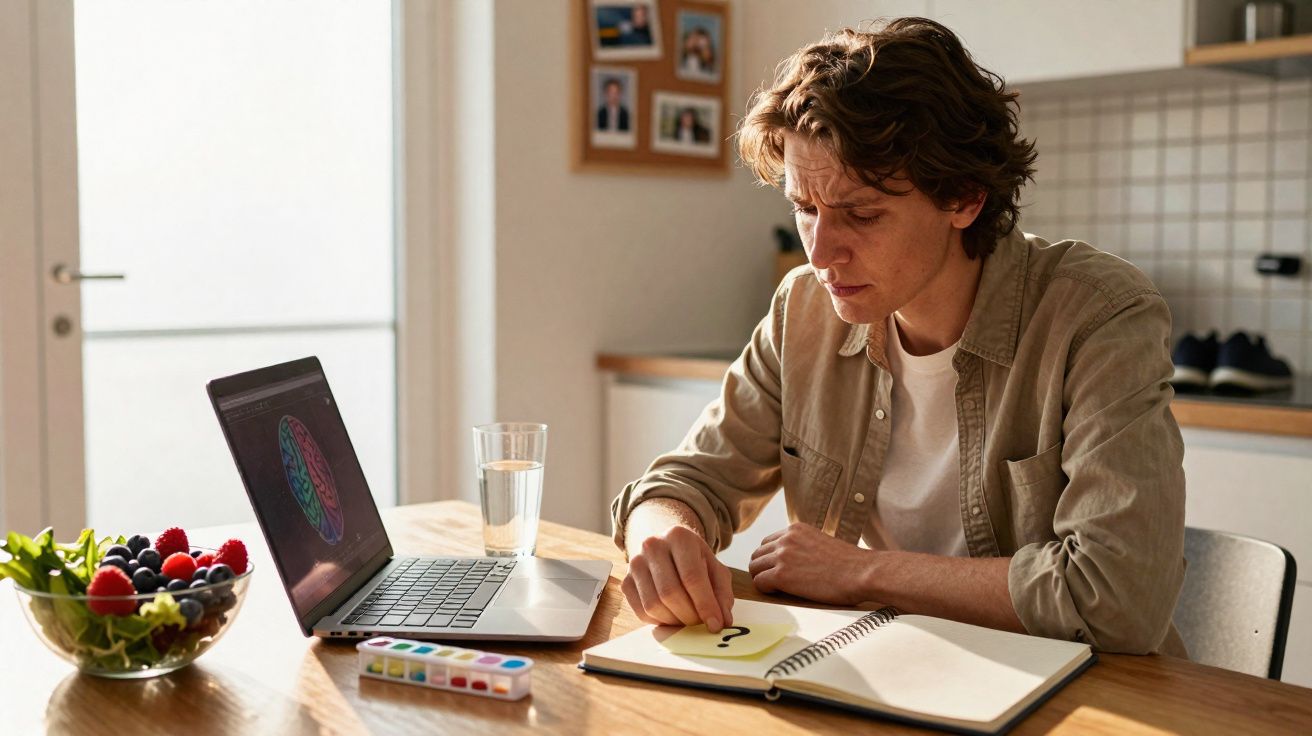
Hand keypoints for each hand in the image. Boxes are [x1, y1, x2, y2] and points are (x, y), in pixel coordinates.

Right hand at [621, 525, 734, 631]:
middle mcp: (653, 546)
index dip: (705, 604)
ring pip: (653, 604)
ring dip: (674, 621)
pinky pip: (641, 611)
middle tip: (701, 625)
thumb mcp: (716, 570)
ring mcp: (635, 563)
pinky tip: (672, 617)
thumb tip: (722, 621)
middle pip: (670, 592)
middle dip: (689, 616)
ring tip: (688, 620)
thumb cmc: (695, 561)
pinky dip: (659, 621)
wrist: (668, 549)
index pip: (692, 577)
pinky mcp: (626, 581)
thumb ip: (722, 594)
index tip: (716, 625)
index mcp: (679, 537)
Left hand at [748, 522, 875, 605]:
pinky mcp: (782, 575)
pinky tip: (780, 593)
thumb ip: (804, 546)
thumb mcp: (822, 543)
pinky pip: (759, 583)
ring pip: (755, 568)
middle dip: (763, 568)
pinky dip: (766, 590)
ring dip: (762, 579)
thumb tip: (794, 560)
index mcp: (796, 529)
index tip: (778, 570)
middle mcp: (786, 539)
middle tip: (774, 583)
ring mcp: (782, 556)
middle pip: (757, 554)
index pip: (768, 542)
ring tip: (778, 589)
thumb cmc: (850, 564)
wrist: (863, 573)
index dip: (770, 558)